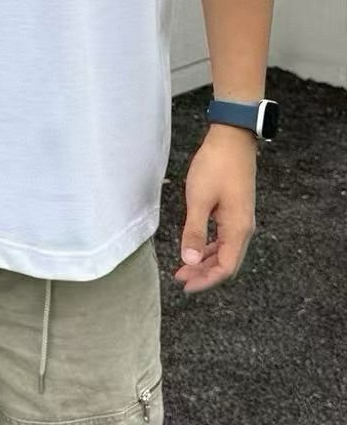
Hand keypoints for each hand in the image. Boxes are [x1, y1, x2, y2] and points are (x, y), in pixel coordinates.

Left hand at [173, 124, 257, 292]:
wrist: (231, 138)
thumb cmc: (216, 165)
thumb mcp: (199, 199)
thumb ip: (193, 231)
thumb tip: (189, 261)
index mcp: (237, 229)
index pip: (225, 267)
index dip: (206, 280)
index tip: (186, 286)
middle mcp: (243, 228)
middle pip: (226, 262)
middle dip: (204, 274)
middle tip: (180, 278)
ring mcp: (240, 219)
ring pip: (224, 250)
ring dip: (205, 260)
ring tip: (184, 266)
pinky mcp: (235, 210)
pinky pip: (223, 237)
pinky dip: (209, 246)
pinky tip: (195, 247)